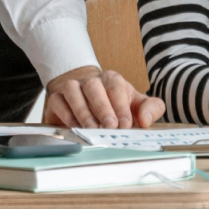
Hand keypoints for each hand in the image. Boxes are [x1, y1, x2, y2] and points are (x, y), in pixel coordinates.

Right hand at [43, 66, 164, 128]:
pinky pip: (58, 101)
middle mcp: (91, 81)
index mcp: (112, 80)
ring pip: (73, 90)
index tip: (125, 124)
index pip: (115, 87)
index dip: (121, 106)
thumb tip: (144, 120)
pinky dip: (66, 114)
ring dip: (82, 110)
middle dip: (102, 107)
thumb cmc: (117, 107)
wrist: (90, 105)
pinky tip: (75, 127)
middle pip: (93, 86)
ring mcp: (72, 88)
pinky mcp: (57, 99)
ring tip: (92, 128)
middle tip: (110, 126)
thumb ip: (151, 109)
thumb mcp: (138, 106)